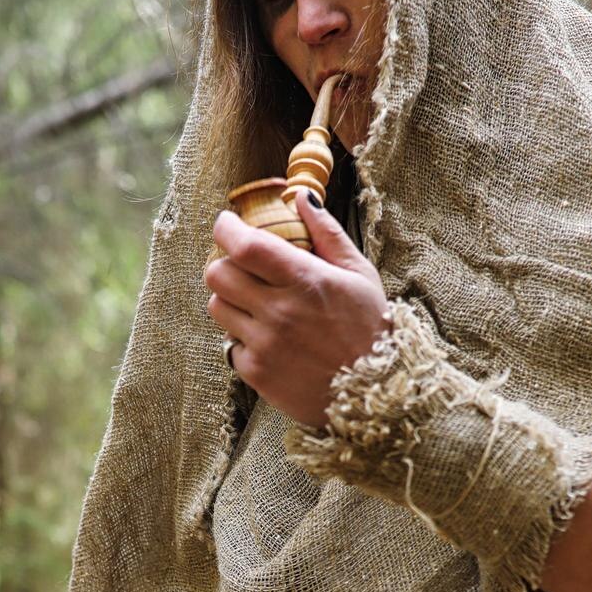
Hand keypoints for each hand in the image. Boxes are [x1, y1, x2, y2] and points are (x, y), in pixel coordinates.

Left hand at [204, 190, 390, 426]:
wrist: (374, 394)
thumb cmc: (370, 328)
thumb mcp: (359, 274)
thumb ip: (327, 233)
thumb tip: (300, 196)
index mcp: (305, 280)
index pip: (243, 245)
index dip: (226, 229)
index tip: (228, 225)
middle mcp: (279, 311)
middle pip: (217, 274)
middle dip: (225, 263)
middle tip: (243, 267)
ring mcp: (265, 344)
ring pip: (217, 307)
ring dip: (231, 300)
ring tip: (257, 305)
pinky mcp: (257, 373)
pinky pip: (229, 345)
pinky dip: (242, 339)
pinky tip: (269, 340)